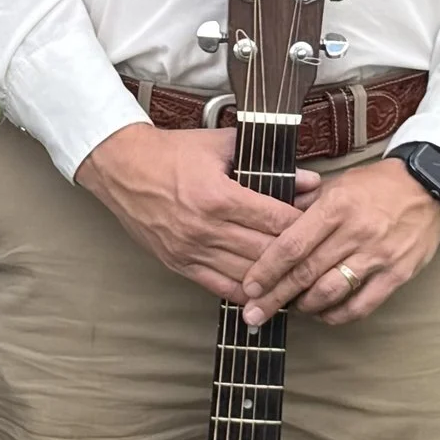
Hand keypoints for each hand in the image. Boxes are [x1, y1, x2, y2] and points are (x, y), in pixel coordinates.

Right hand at [75, 121, 298, 301]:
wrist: (122, 169)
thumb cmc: (170, 154)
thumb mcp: (218, 145)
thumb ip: (266, 161)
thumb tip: (309, 179)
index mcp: (218, 196)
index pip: (274, 219)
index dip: (301, 225)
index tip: (317, 226)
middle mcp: (206, 228)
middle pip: (264, 251)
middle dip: (293, 254)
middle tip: (315, 255)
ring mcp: (191, 250)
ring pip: (246, 274)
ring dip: (273, 279)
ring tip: (297, 280)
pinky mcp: (178, 264)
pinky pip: (219, 287)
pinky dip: (244, 293)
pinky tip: (263, 294)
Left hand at [238, 156, 439, 327]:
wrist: (430, 185)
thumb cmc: (377, 185)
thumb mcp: (337, 184)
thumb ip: (304, 206)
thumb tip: (268, 225)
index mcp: (337, 206)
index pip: (293, 245)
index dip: (267, 270)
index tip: (249, 287)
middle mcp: (356, 232)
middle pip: (306, 273)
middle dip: (275, 297)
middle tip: (255, 313)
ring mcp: (378, 255)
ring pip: (331, 292)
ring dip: (305, 306)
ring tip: (290, 309)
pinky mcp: (398, 274)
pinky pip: (361, 304)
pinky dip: (337, 314)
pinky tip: (323, 313)